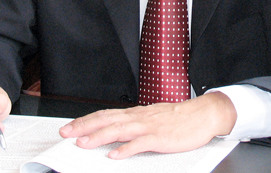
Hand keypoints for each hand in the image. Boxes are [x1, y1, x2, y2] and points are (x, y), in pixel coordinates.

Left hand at [59, 92, 236, 158]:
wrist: (204, 114)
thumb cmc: (180, 118)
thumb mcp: (153, 118)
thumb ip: (135, 124)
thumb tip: (116, 131)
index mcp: (137, 114)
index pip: (106, 115)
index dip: (86, 120)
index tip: (69, 127)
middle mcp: (139, 118)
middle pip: (106, 120)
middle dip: (84, 127)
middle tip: (66, 133)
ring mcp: (149, 127)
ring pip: (119, 130)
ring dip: (99, 136)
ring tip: (83, 144)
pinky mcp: (160, 138)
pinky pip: (140, 143)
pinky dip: (125, 149)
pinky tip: (114, 155)